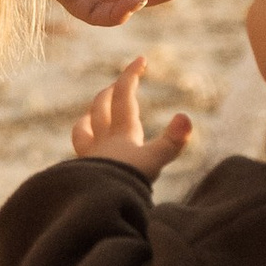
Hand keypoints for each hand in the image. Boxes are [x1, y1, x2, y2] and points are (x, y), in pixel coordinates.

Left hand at [71, 54, 192, 177]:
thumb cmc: (127, 183)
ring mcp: (89, 157)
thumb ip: (173, 141)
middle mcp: (102, 140)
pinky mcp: (82, 174)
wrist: (95, 206)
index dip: (131, 75)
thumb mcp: (155, 161)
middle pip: (101, 107)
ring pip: (83, 128)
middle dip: (110, 92)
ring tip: (93, 115)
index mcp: (122, 132)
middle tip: (119, 85)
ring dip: (89, 116)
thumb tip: (186, 117)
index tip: (140, 59)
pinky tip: (87, 152)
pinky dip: (83, 145)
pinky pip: (79, 153)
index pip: (124, 95)